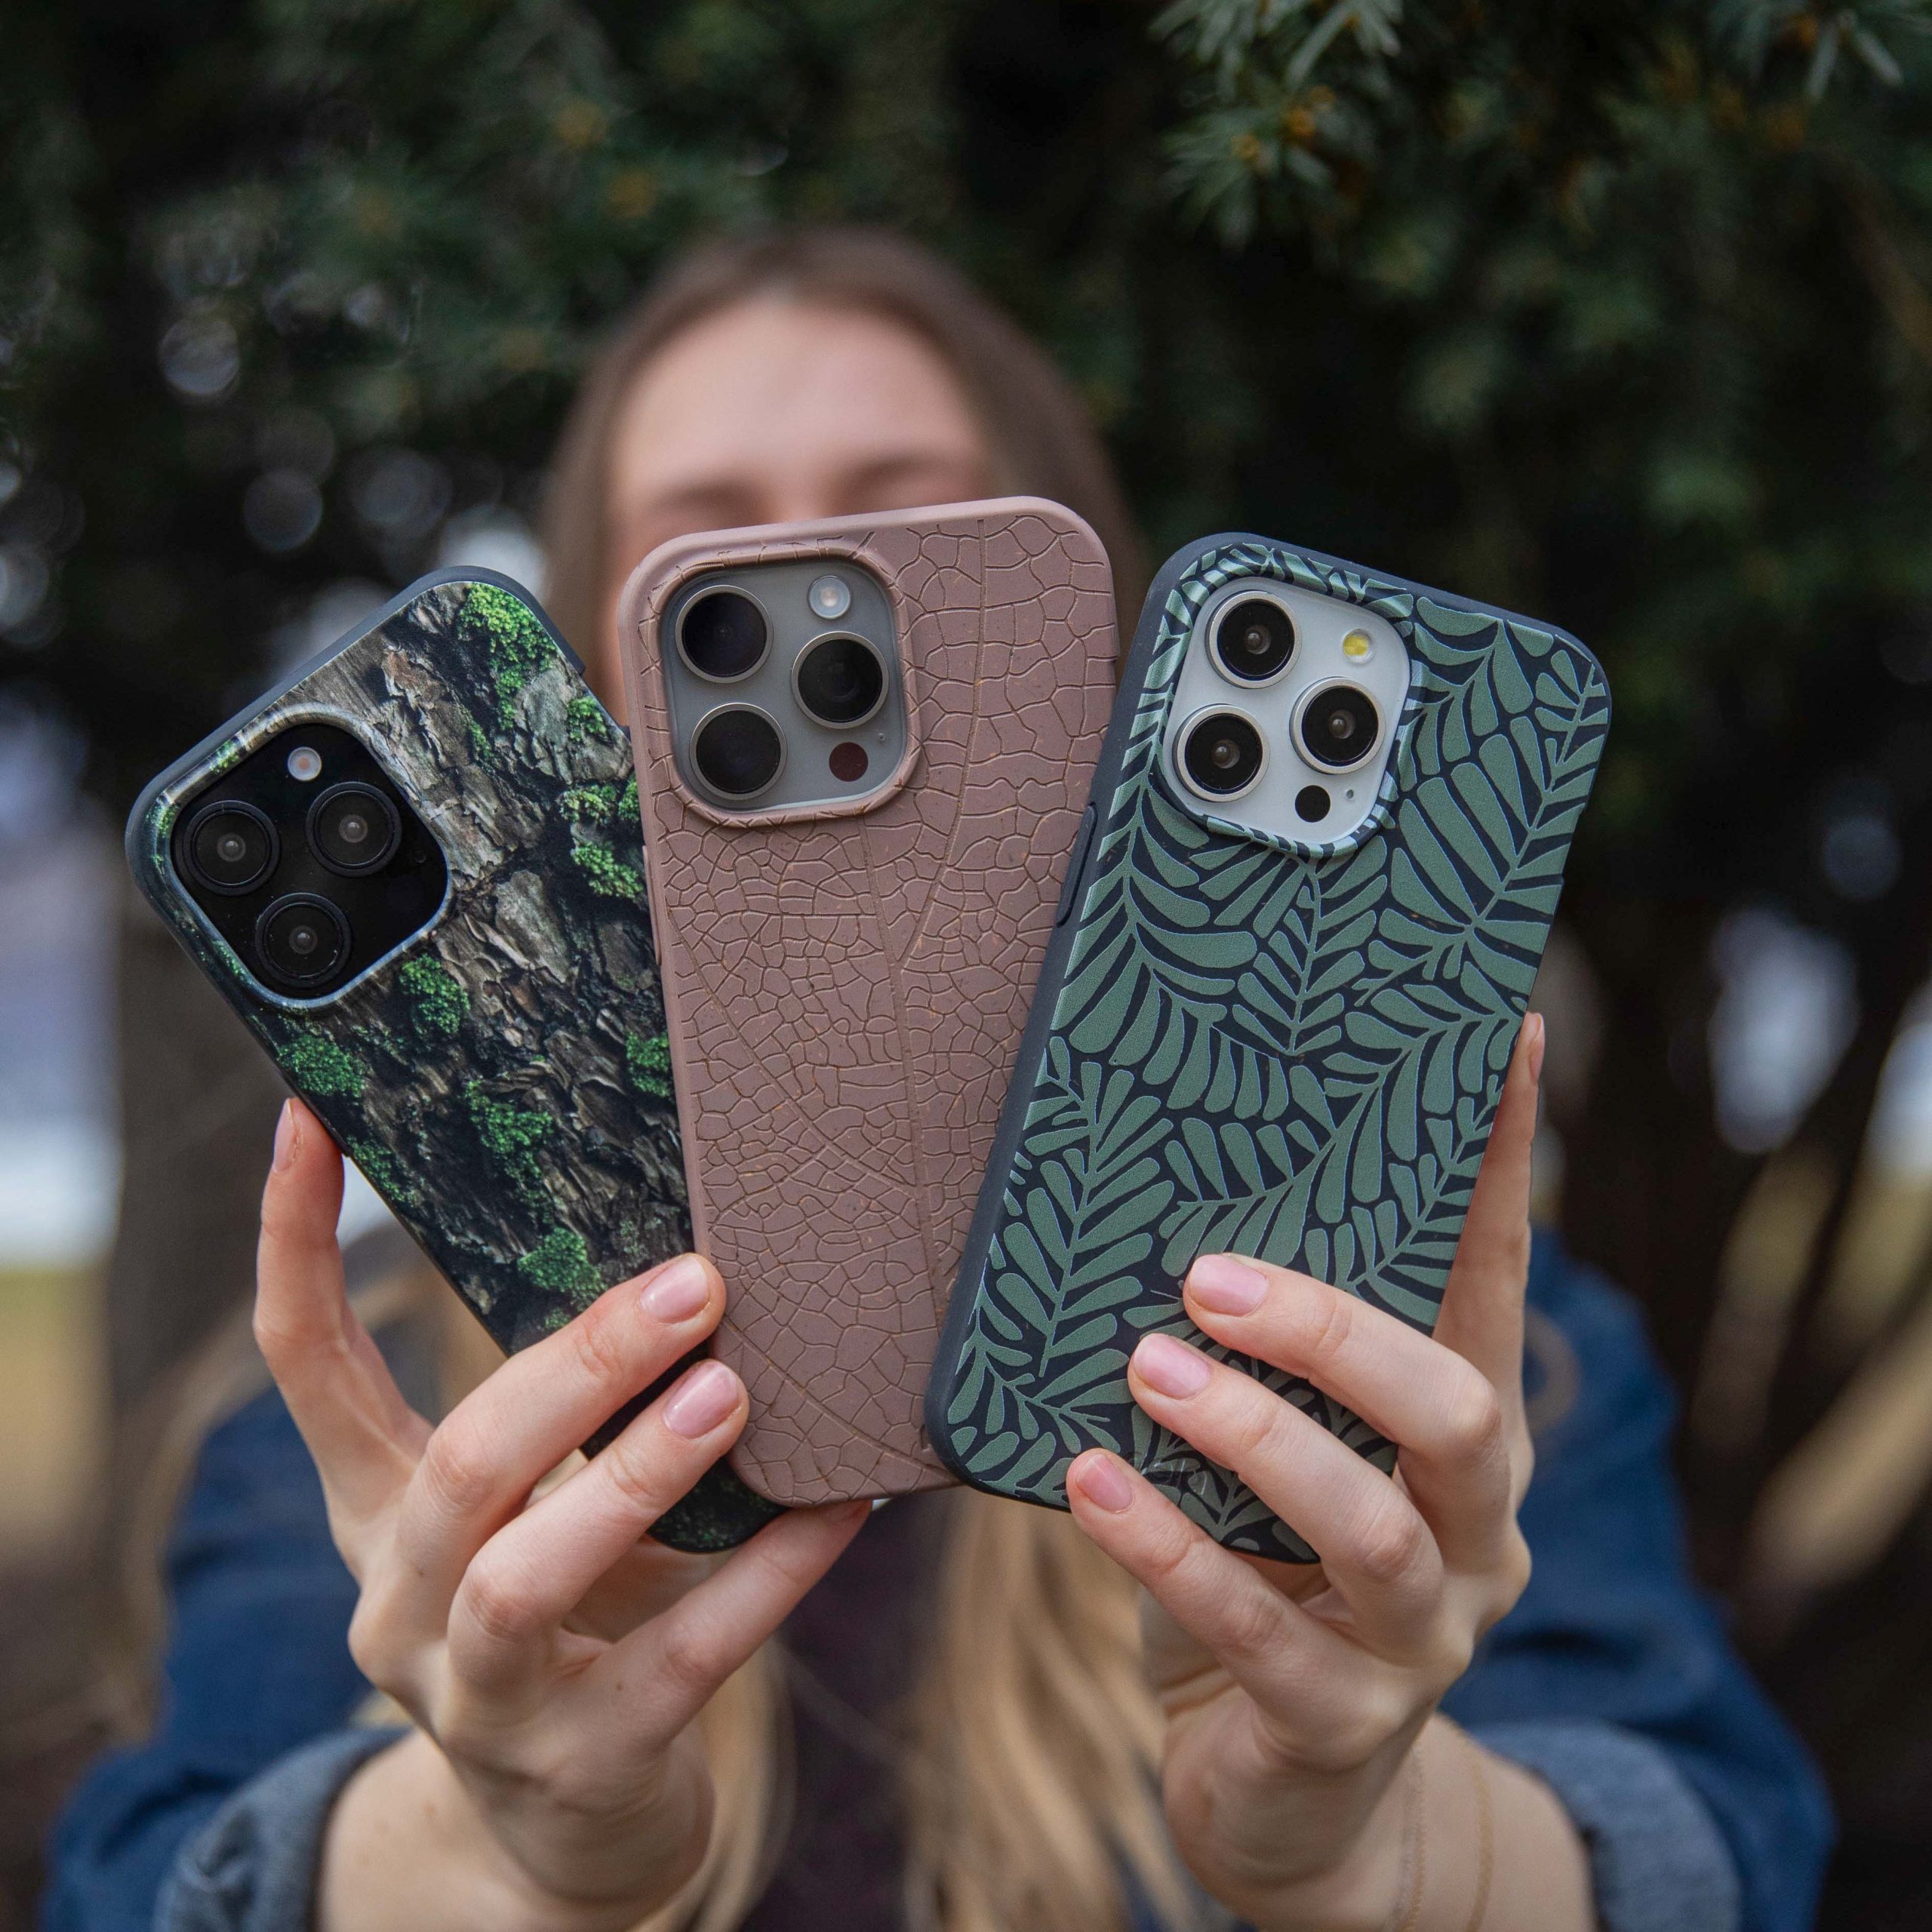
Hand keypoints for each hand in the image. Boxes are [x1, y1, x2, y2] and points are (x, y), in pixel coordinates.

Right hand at [254, 1099, 866, 1931]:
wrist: (566, 1835)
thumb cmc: (568, 1620)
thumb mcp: (534, 1512)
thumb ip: (569, 1410)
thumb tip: (690, 1248)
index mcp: (383, 1516)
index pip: (305, 1365)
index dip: (294, 1242)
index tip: (314, 1115)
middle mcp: (403, 1607)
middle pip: (455, 1469)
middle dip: (574, 1370)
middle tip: (695, 1286)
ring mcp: (483, 1700)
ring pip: (525, 1580)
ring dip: (635, 1478)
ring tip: (734, 1394)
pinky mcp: (584, 1766)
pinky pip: (684, 1661)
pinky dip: (769, 1577)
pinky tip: (842, 1506)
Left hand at [1067, 1017, 1592, 1931]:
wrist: (1290, 1783)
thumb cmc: (1272, 1568)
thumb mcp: (1286, 1451)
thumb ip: (1265, 1357)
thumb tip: (1164, 1200)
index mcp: (1465, 1435)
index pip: (1497, 1280)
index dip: (1504, 1165)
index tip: (1506, 1036)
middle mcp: (1473, 1529)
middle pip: (1453, 1412)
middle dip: (1336, 1334)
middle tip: (1209, 1275)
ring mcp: (1422, 1637)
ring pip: (1371, 1525)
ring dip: (1254, 1437)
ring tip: (1149, 1366)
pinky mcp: (1339, 1722)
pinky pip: (1256, 1632)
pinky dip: (1168, 1551)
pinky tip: (1087, 1483)